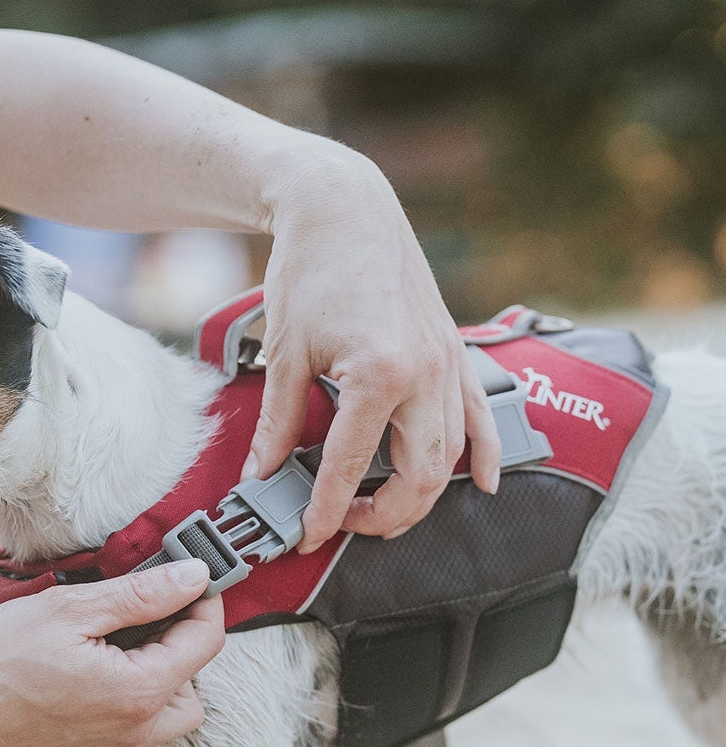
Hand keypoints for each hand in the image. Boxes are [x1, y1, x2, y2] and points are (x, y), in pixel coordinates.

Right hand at [0, 561, 224, 746]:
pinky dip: (133, 689)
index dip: (203, 599)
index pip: (205, 641)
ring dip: (160, 670)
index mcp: (141, 693)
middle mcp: (139, 730)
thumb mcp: (71, 609)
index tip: (185, 571)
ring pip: (171, 708)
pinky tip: (94, 660)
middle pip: (195, 682)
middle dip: (181, 640)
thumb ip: (142, 594)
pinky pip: (138, 721)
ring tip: (116, 635)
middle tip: (143, 605)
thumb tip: (195, 576)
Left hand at [245, 148, 502, 552]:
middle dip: (383, 515)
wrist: (346, 210)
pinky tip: (483, 484)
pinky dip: (485, 454)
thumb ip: (278, 422)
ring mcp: (449, 364)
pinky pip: (481, 416)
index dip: (326, 511)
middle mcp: (426, 375)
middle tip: (341, 525)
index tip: (305, 536)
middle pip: (420, 476)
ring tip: (380, 512)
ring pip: (452, 455)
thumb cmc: (312, 272)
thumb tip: (261, 473)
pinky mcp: (456, 353)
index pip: (352, 467)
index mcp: (379, 375)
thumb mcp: (286, 353)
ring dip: (421, 494)